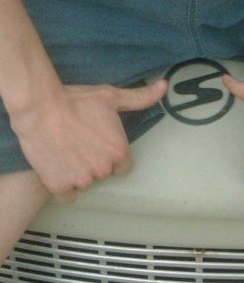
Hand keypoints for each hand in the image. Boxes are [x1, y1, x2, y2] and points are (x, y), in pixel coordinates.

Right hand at [9, 80, 167, 204]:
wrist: (39, 108)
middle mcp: (103, 169)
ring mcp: (82, 180)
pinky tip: (58, 167)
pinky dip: (63, 185)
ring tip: (66, 152)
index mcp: (119, 152)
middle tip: (79, 144)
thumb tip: (164, 87)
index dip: (111, 156)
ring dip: (78, 174)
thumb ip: (139, 98)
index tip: (98, 145)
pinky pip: (68, 195)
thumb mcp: (110, 97)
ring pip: (85, 184)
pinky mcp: (60, 186)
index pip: (123, 166)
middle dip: (94, 164)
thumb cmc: (75, 101)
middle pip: (103, 174)